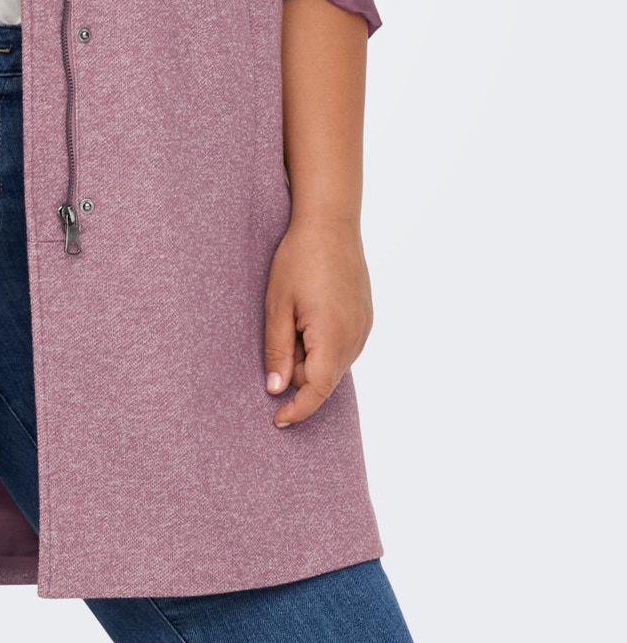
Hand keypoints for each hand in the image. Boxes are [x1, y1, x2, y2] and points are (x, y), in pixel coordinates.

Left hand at [263, 216, 372, 426]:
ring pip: (333, 362)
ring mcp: (364, 327)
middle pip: (323, 377)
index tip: (278, 420)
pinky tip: (310, 311)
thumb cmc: (299, 260)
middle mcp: (355, 338)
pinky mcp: (366, 317)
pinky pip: (343, 345)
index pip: (318, 391)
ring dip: (310, 354)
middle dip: (297, 370)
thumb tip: (276, 389)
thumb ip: (277, 351)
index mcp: (332, 338)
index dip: (297, 410)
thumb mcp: (278, 305)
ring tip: (294, 314)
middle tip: (279, 332)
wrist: (331, 223)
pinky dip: (324, 342)